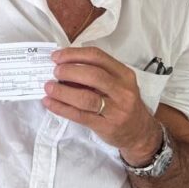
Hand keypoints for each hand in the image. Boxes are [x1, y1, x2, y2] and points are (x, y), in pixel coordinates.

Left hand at [43, 47, 162, 164]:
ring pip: (86, 97)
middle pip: (93, 75)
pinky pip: (79, 115)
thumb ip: (95, 74)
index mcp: (124, 74)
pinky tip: (49, 102)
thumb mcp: (117, 84)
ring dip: (62, 91)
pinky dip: (61, 108)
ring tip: (48, 87)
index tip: (56, 57)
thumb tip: (62, 66)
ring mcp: (116, 110)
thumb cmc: (122, 104)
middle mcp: (123, 90)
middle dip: (69, 71)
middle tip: (54, 72)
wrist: (140, 133)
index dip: (74, 54)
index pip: (97, 57)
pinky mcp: (106, 126)